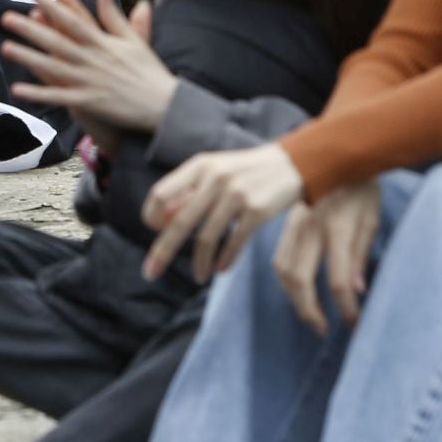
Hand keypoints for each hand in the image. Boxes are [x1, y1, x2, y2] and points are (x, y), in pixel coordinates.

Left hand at [5, 0, 176, 143]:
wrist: (163, 104)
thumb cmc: (149, 71)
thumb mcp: (133, 38)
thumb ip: (114, 16)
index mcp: (103, 42)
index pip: (73, 20)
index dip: (53, 7)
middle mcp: (92, 59)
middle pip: (56, 41)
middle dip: (31, 29)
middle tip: (6, 18)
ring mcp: (89, 81)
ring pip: (52, 67)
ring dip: (28, 57)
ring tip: (5, 47)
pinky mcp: (88, 102)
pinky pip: (59, 97)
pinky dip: (39, 93)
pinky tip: (18, 89)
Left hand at [141, 141, 304, 283]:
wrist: (290, 165)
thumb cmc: (243, 172)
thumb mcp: (214, 172)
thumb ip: (188, 192)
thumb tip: (160, 222)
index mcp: (199, 166)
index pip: (161, 193)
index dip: (152, 215)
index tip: (152, 232)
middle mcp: (214, 178)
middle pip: (179, 221)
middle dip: (163, 250)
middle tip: (151, 272)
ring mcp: (236, 194)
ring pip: (206, 237)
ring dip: (199, 262)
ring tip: (199, 276)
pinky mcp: (257, 210)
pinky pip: (234, 242)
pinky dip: (225, 260)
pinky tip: (220, 269)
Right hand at [272, 179, 380, 331]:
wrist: (338, 150)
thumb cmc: (362, 186)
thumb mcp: (372, 217)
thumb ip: (361, 253)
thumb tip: (355, 291)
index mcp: (338, 226)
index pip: (338, 281)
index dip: (346, 309)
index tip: (353, 325)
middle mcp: (311, 226)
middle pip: (299, 278)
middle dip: (309, 310)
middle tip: (323, 328)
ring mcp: (294, 222)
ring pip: (282, 268)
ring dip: (293, 298)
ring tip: (310, 314)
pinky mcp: (286, 220)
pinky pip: (278, 255)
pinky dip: (284, 278)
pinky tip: (297, 289)